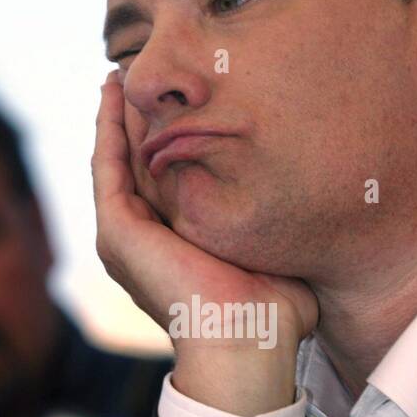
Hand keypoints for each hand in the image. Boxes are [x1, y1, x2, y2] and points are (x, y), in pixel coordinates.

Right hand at [92, 72, 318, 415]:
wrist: (246, 342)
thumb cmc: (274, 314)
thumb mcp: (277, 254)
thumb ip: (280, 228)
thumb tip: (310, 202)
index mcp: (179, 248)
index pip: (168, 182)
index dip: (171, 141)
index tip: (183, 101)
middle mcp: (147, 242)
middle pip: (137, 165)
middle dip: (138, 120)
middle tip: (141, 75)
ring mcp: (126, 238)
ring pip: (117, 161)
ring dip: (116, 117)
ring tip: (119, 75)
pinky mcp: (116, 232)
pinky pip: (106, 166)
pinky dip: (107, 129)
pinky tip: (112, 94)